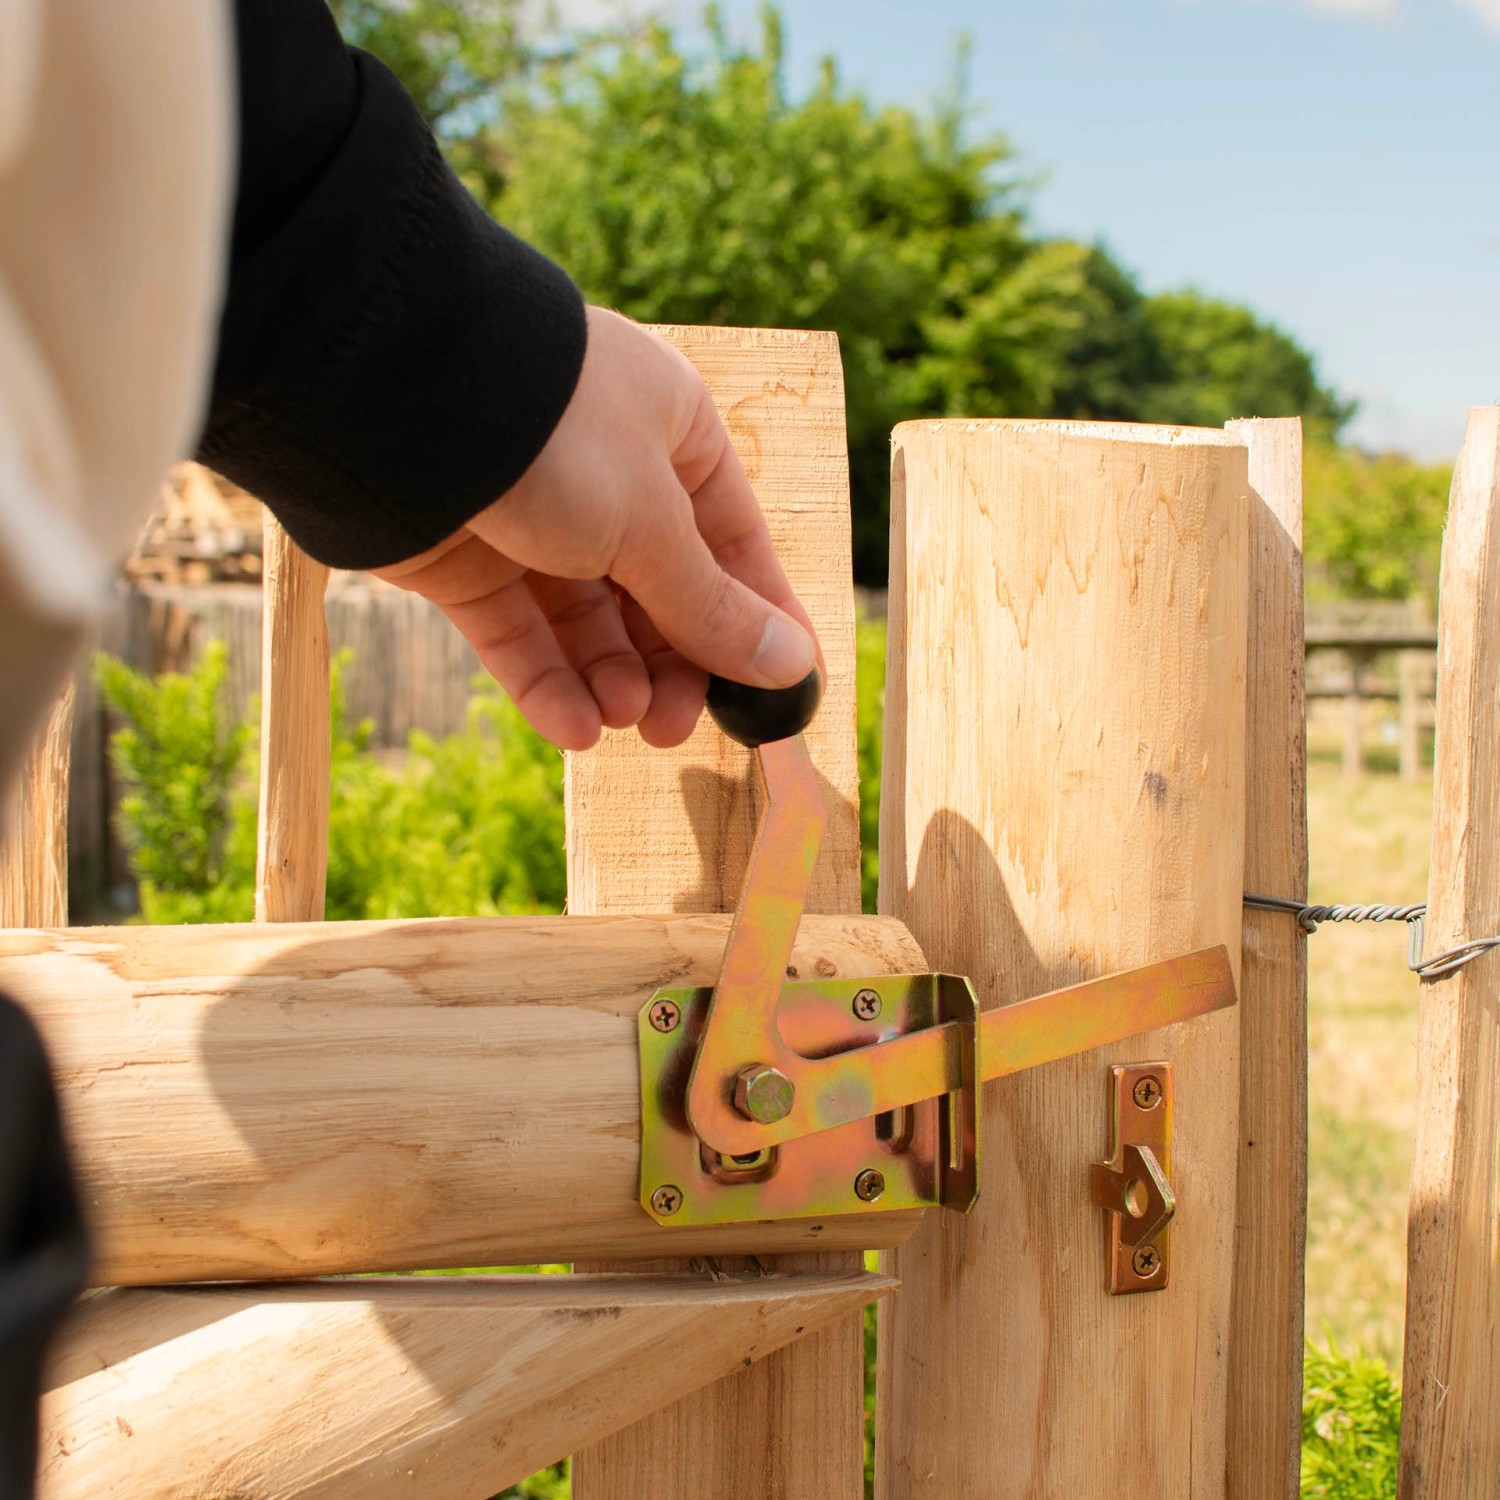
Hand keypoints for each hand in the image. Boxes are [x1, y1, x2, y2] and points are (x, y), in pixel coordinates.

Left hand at [373, 307, 820, 750]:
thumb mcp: (652, 523)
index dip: (757, 619)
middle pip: (659, 591)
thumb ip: (713, 605)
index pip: (733, 541)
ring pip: (586, 620)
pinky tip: (573, 730)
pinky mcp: (465, 558)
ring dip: (612, 678)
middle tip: (676, 727)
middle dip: (672, 664)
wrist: (392, 397)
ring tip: (625, 720)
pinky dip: (546, 682)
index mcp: (672, 433)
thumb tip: (791, 665)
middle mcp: (605, 473)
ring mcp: (531, 516)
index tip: (779, 693)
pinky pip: (517, 632)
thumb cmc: (552, 432)